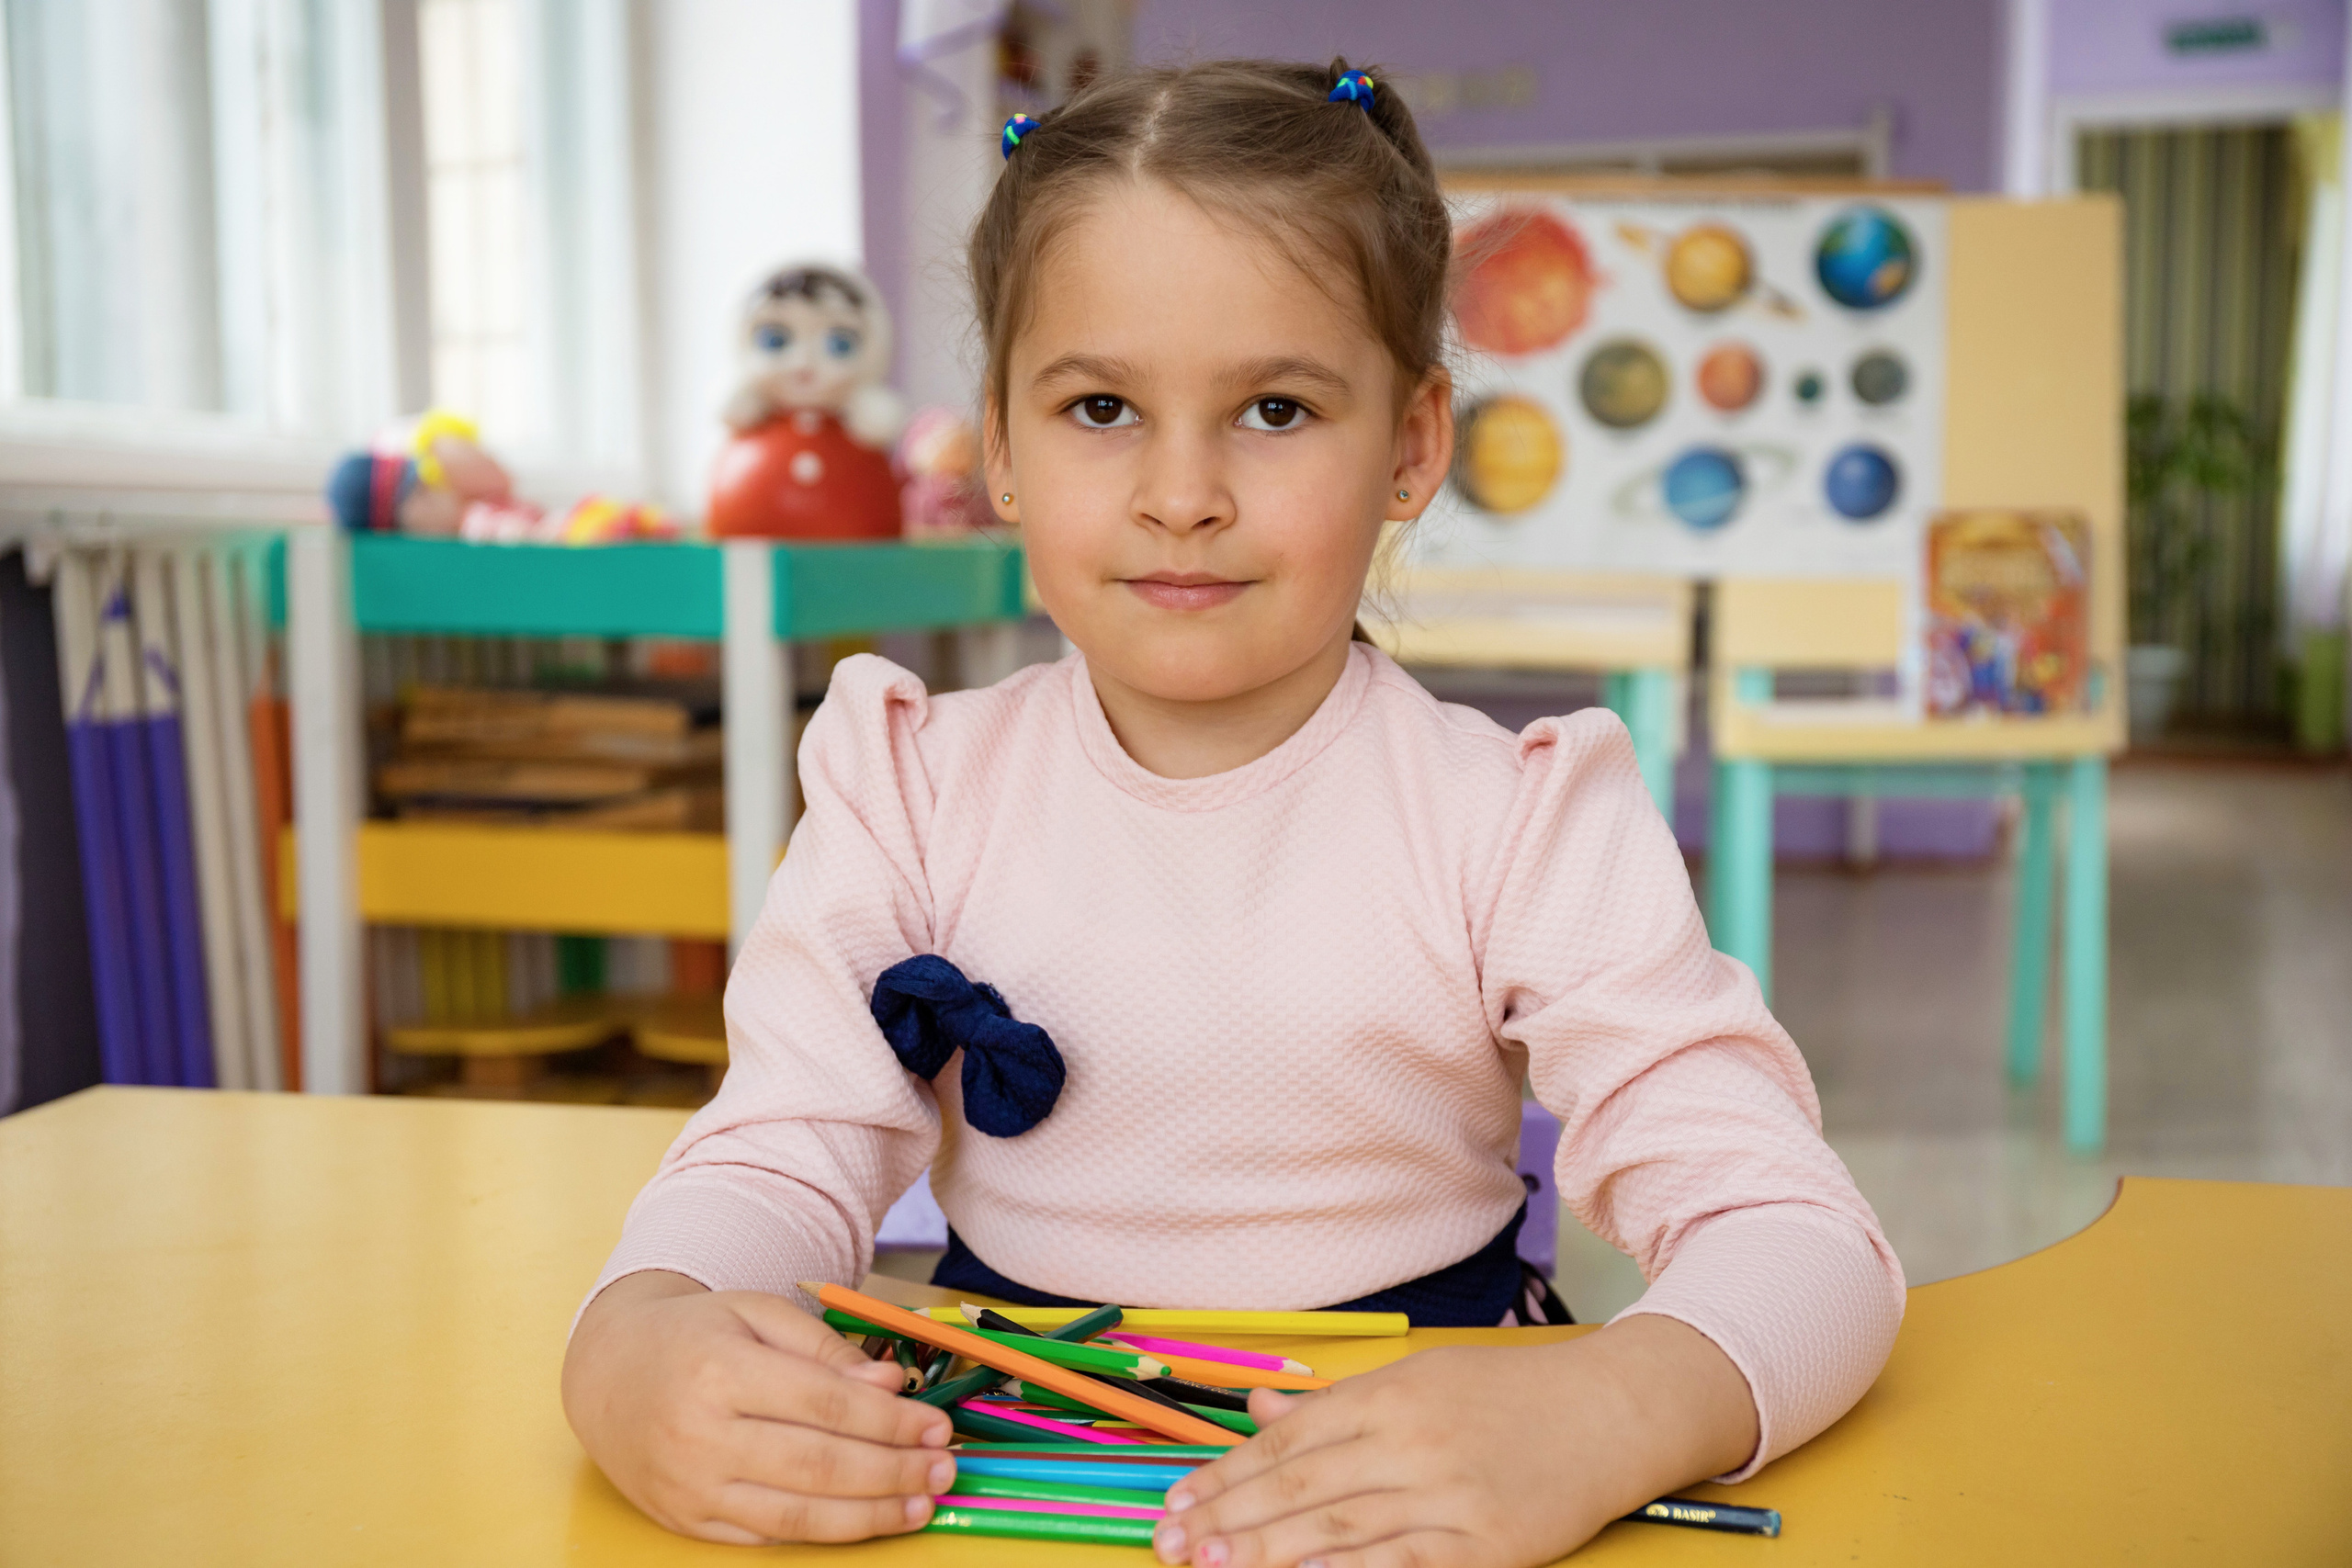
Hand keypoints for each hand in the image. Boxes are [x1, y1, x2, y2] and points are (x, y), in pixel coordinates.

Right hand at [561, 1270, 954, 1544]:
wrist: (606, 1372)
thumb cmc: (693, 1335)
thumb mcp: (755, 1313)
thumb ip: (825, 1348)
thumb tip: (892, 1386)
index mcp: (720, 1371)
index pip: (825, 1405)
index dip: (890, 1421)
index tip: (937, 1425)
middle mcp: (700, 1436)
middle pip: (818, 1466)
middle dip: (893, 1472)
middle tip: (945, 1468)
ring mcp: (691, 1487)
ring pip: (797, 1515)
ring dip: (870, 1515)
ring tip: (921, 1504)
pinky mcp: (685, 1522)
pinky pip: (765, 1537)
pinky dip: (821, 1532)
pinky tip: (864, 1518)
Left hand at [1151, 1315, 1757, 1567]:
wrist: (1613, 1409)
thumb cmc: (1513, 1393)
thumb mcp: (1420, 1378)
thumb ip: (1337, 1403)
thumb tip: (1260, 1411)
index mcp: (1389, 1394)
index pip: (1287, 1439)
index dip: (1226, 1474)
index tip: (1177, 1502)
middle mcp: (1411, 1439)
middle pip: (1301, 1484)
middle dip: (1229, 1518)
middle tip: (1173, 1545)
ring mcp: (1450, 1493)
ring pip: (1341, 1526)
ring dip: (1268, 1550)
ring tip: (1212, 1565)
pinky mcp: (1488, 1542)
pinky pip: (1406, 1563)